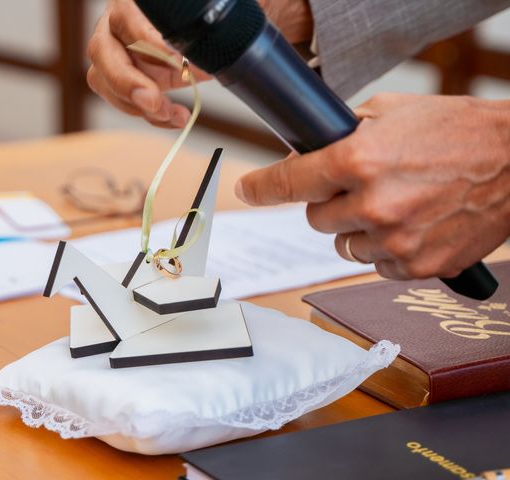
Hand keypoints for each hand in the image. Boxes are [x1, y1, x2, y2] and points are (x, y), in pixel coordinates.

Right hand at [86, 0, 312, 128]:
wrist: (211, 22)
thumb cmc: (208, 10)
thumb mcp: (214, 10)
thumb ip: (210, 27)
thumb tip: (206, 58)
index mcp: (134, 0)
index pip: (129, 19)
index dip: (149, 43)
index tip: (177, 62)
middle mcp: (115, 21)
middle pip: (101, 53)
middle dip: (128, 83)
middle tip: (154, 101)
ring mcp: (114, 52)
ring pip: (104, 80)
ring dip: (137, 105)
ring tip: (171, 114)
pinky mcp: (125, 78)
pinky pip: (124, 101)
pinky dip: (150, 115)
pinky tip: (176, 118)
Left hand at [236, 93, 509, 279]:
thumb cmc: (457, 131)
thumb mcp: (392, 113)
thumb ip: (344, 134)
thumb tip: (308, 153)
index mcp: (359, 160)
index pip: (289, 182)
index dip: (261, 188)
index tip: (246, 191)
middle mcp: (372, 204)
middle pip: (316, 219)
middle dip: (329, 203)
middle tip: (359, 187)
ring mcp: (396, 240)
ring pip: (344, 246)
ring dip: (357, 229)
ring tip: (393, 205)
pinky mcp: (417, 266)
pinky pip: (376, 264)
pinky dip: (385, 248)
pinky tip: (410, 225)